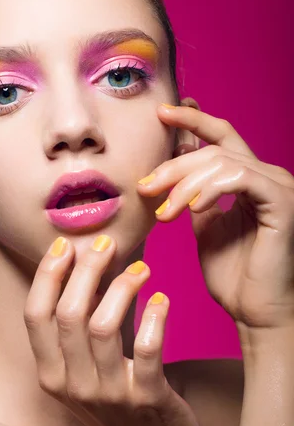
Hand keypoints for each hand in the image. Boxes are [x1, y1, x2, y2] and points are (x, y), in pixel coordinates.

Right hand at [24, 235, 201, 425]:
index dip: (48, 275)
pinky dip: (154, 317)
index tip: (65, 245)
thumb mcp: (83, 371)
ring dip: (122, 287)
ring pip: (104, 326)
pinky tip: (162, 298)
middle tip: (105, 242)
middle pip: (69, 313)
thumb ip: (76, 330)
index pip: (35, 315)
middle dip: (86, 269)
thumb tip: (82, 268)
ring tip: (141, 267)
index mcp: (51, 374)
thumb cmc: (117, 404)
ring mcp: (109, 394)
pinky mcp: (146, 397)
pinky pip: (148, 349)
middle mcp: (73, 385)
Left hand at [137, 101, 293, 343]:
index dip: (193, 120)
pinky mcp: (282, 203)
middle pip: (214, 149)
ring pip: (222, 161)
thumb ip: (195, 198)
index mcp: (248, 180)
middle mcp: (266, 177)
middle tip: (145, 186)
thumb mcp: (205, 229)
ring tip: (165, 211)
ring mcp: (277, 187)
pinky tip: (191, 209)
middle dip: (173, 165)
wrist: (256, 313)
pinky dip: (210, 189)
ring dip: (185, 183)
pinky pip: (240, 178)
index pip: (221, 136)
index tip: (162, 113)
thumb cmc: (233, 275)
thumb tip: (172, 176)